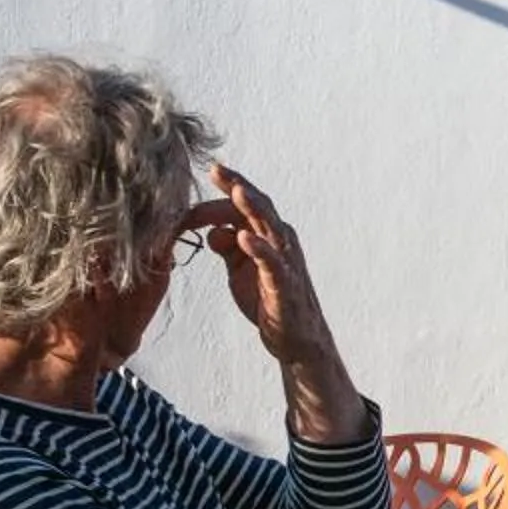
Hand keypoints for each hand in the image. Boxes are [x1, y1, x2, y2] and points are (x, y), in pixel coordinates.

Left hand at [190, 166, 338, 368]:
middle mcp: (281, 242)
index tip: (210, 169)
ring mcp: (286, 262)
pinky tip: (244, 238)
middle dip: (239, 186)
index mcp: (269, 236)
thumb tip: (211, 230)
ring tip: (235, 191)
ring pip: (269, 228)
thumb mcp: (239, 271)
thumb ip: (227, 247)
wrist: (297, 339)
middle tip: (217, 169)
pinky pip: (273, 264)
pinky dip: (259, 250)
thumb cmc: (270, 301)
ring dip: (253, 209)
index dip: (229, 186)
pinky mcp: (285, 286)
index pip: (248, 204)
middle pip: (260, 207)